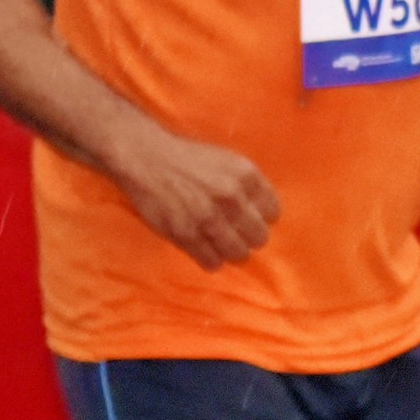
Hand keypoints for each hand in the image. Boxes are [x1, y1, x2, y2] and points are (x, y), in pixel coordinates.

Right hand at [109, 128, 281, 269]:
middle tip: (236, 234)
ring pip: (238, 254)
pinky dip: (211, 259)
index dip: (262, 217)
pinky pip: (212, 262)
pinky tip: (205, 250)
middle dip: (249, 237)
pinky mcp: (186, 234)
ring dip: (232, 252)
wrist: (146, 157)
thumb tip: (264, 214)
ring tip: (221, 245)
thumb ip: (247, 185)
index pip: (273, 212)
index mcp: (245, 174)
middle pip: (259, 237)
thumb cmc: (187, 158)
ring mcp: (208, 218)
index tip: (251, 218)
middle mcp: (230, 196)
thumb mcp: (226, 160)